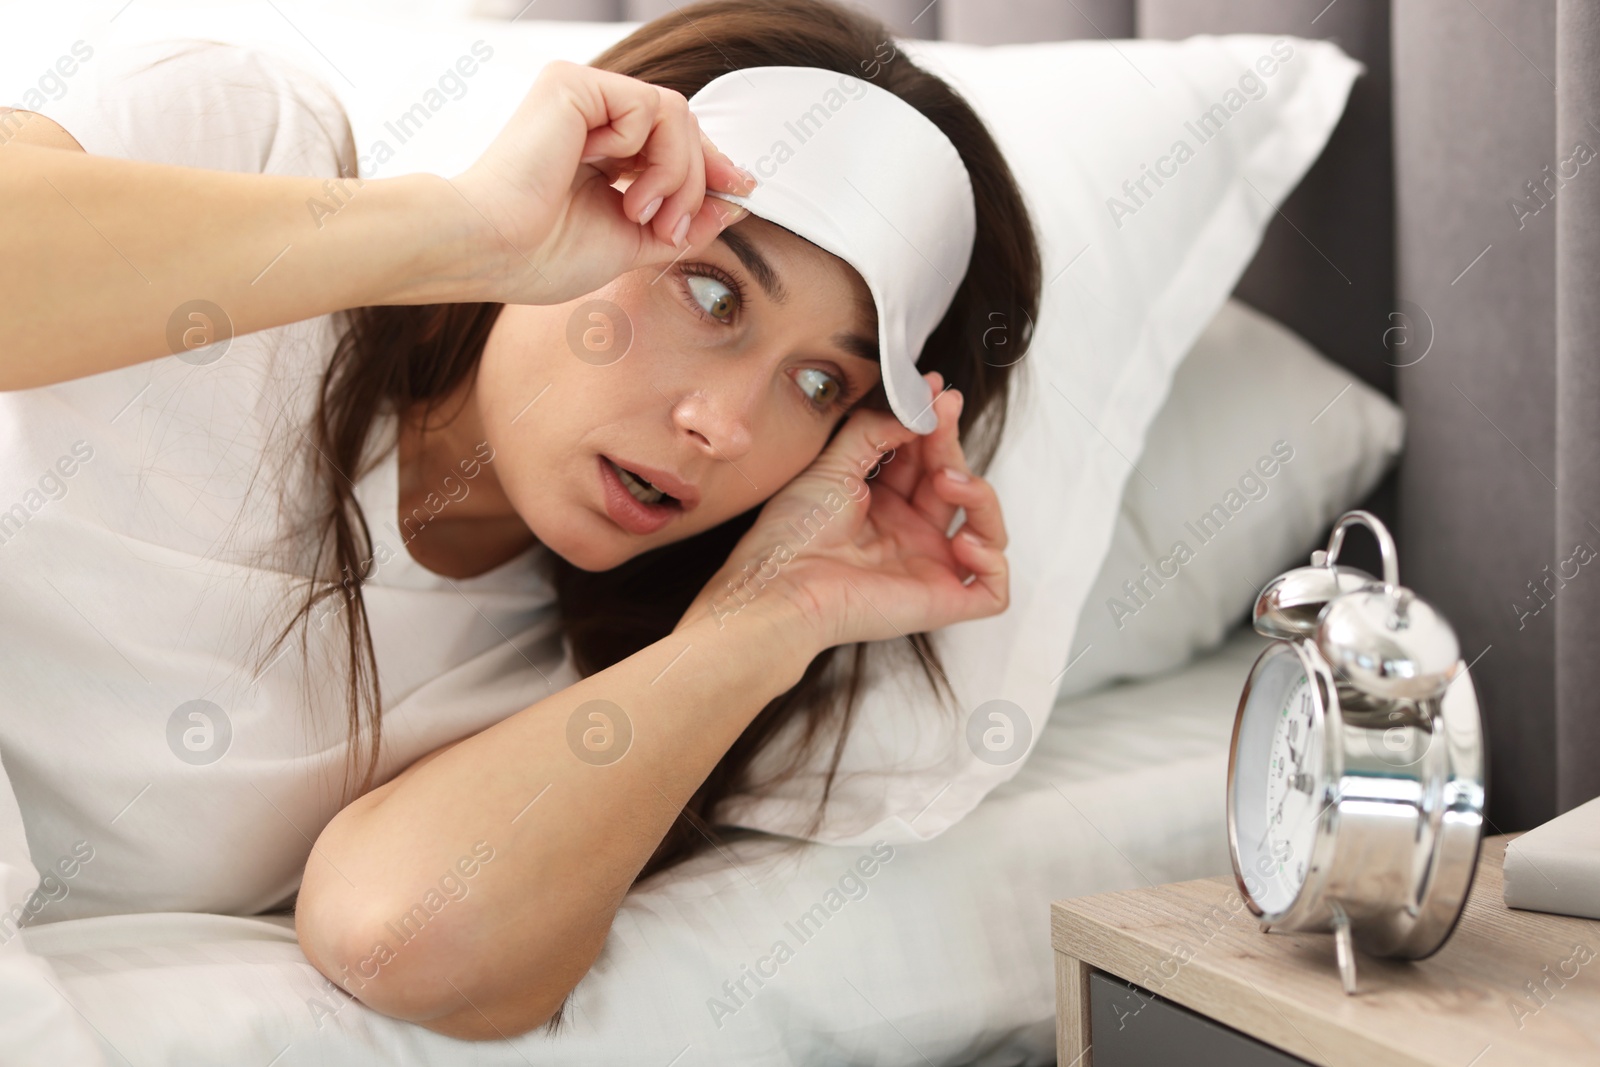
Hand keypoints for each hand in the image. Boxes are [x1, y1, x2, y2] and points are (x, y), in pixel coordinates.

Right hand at [447, 60, 755, 305]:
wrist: (491, 251)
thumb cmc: (540, 256)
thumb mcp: (632, 242)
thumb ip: (681, 222)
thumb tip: (736, 205)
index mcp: (597, 146)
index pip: (672, 140)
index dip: (712, 166)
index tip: (741, 194)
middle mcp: (589, 113)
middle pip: (683, 126)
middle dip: (698, 181)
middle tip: (673, 229)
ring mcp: (581, 95)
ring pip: (676, 114)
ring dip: (679, 175)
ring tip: (643, 214)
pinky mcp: (573, 84)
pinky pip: (653, 106)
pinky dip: (655, 155)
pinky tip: (622, 189)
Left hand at [683, 372, 1009, 651]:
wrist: (782, 585)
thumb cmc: (794, 534)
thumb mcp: (833, 463)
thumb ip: (874, 429)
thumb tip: (914, 407)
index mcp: (882, 505)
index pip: (927, 459)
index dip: (935, 425)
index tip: (936, 390)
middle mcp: (909, 535)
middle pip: (957, 482)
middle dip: (952, 444)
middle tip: (941, 415)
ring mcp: (928, 567)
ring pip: (987, 527)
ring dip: (980, 493)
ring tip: (948, 480)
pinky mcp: (941, 602)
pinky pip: (993, 590)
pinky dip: (992, 559)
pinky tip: (963, 541)